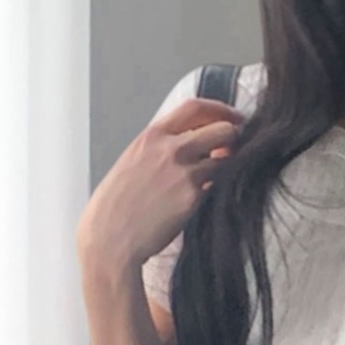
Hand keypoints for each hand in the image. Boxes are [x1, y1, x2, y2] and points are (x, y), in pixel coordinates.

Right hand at [76, 96, 243, 278]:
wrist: (110, 237)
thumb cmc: (115, 205)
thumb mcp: (132, 162)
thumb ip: (159, 148)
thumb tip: (188, 144)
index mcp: (152, 136)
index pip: (195, 107)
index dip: (220, 109)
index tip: (231, 117)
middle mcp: (170, 149)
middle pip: (221, 129)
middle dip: (233, 137)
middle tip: (235, 149)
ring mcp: (184, 173)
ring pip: (224, 161)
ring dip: (227, 168)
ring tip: (215, 178)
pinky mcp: (192, 197)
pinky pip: (215, 187)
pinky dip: (216, 190)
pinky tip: (203, 199)